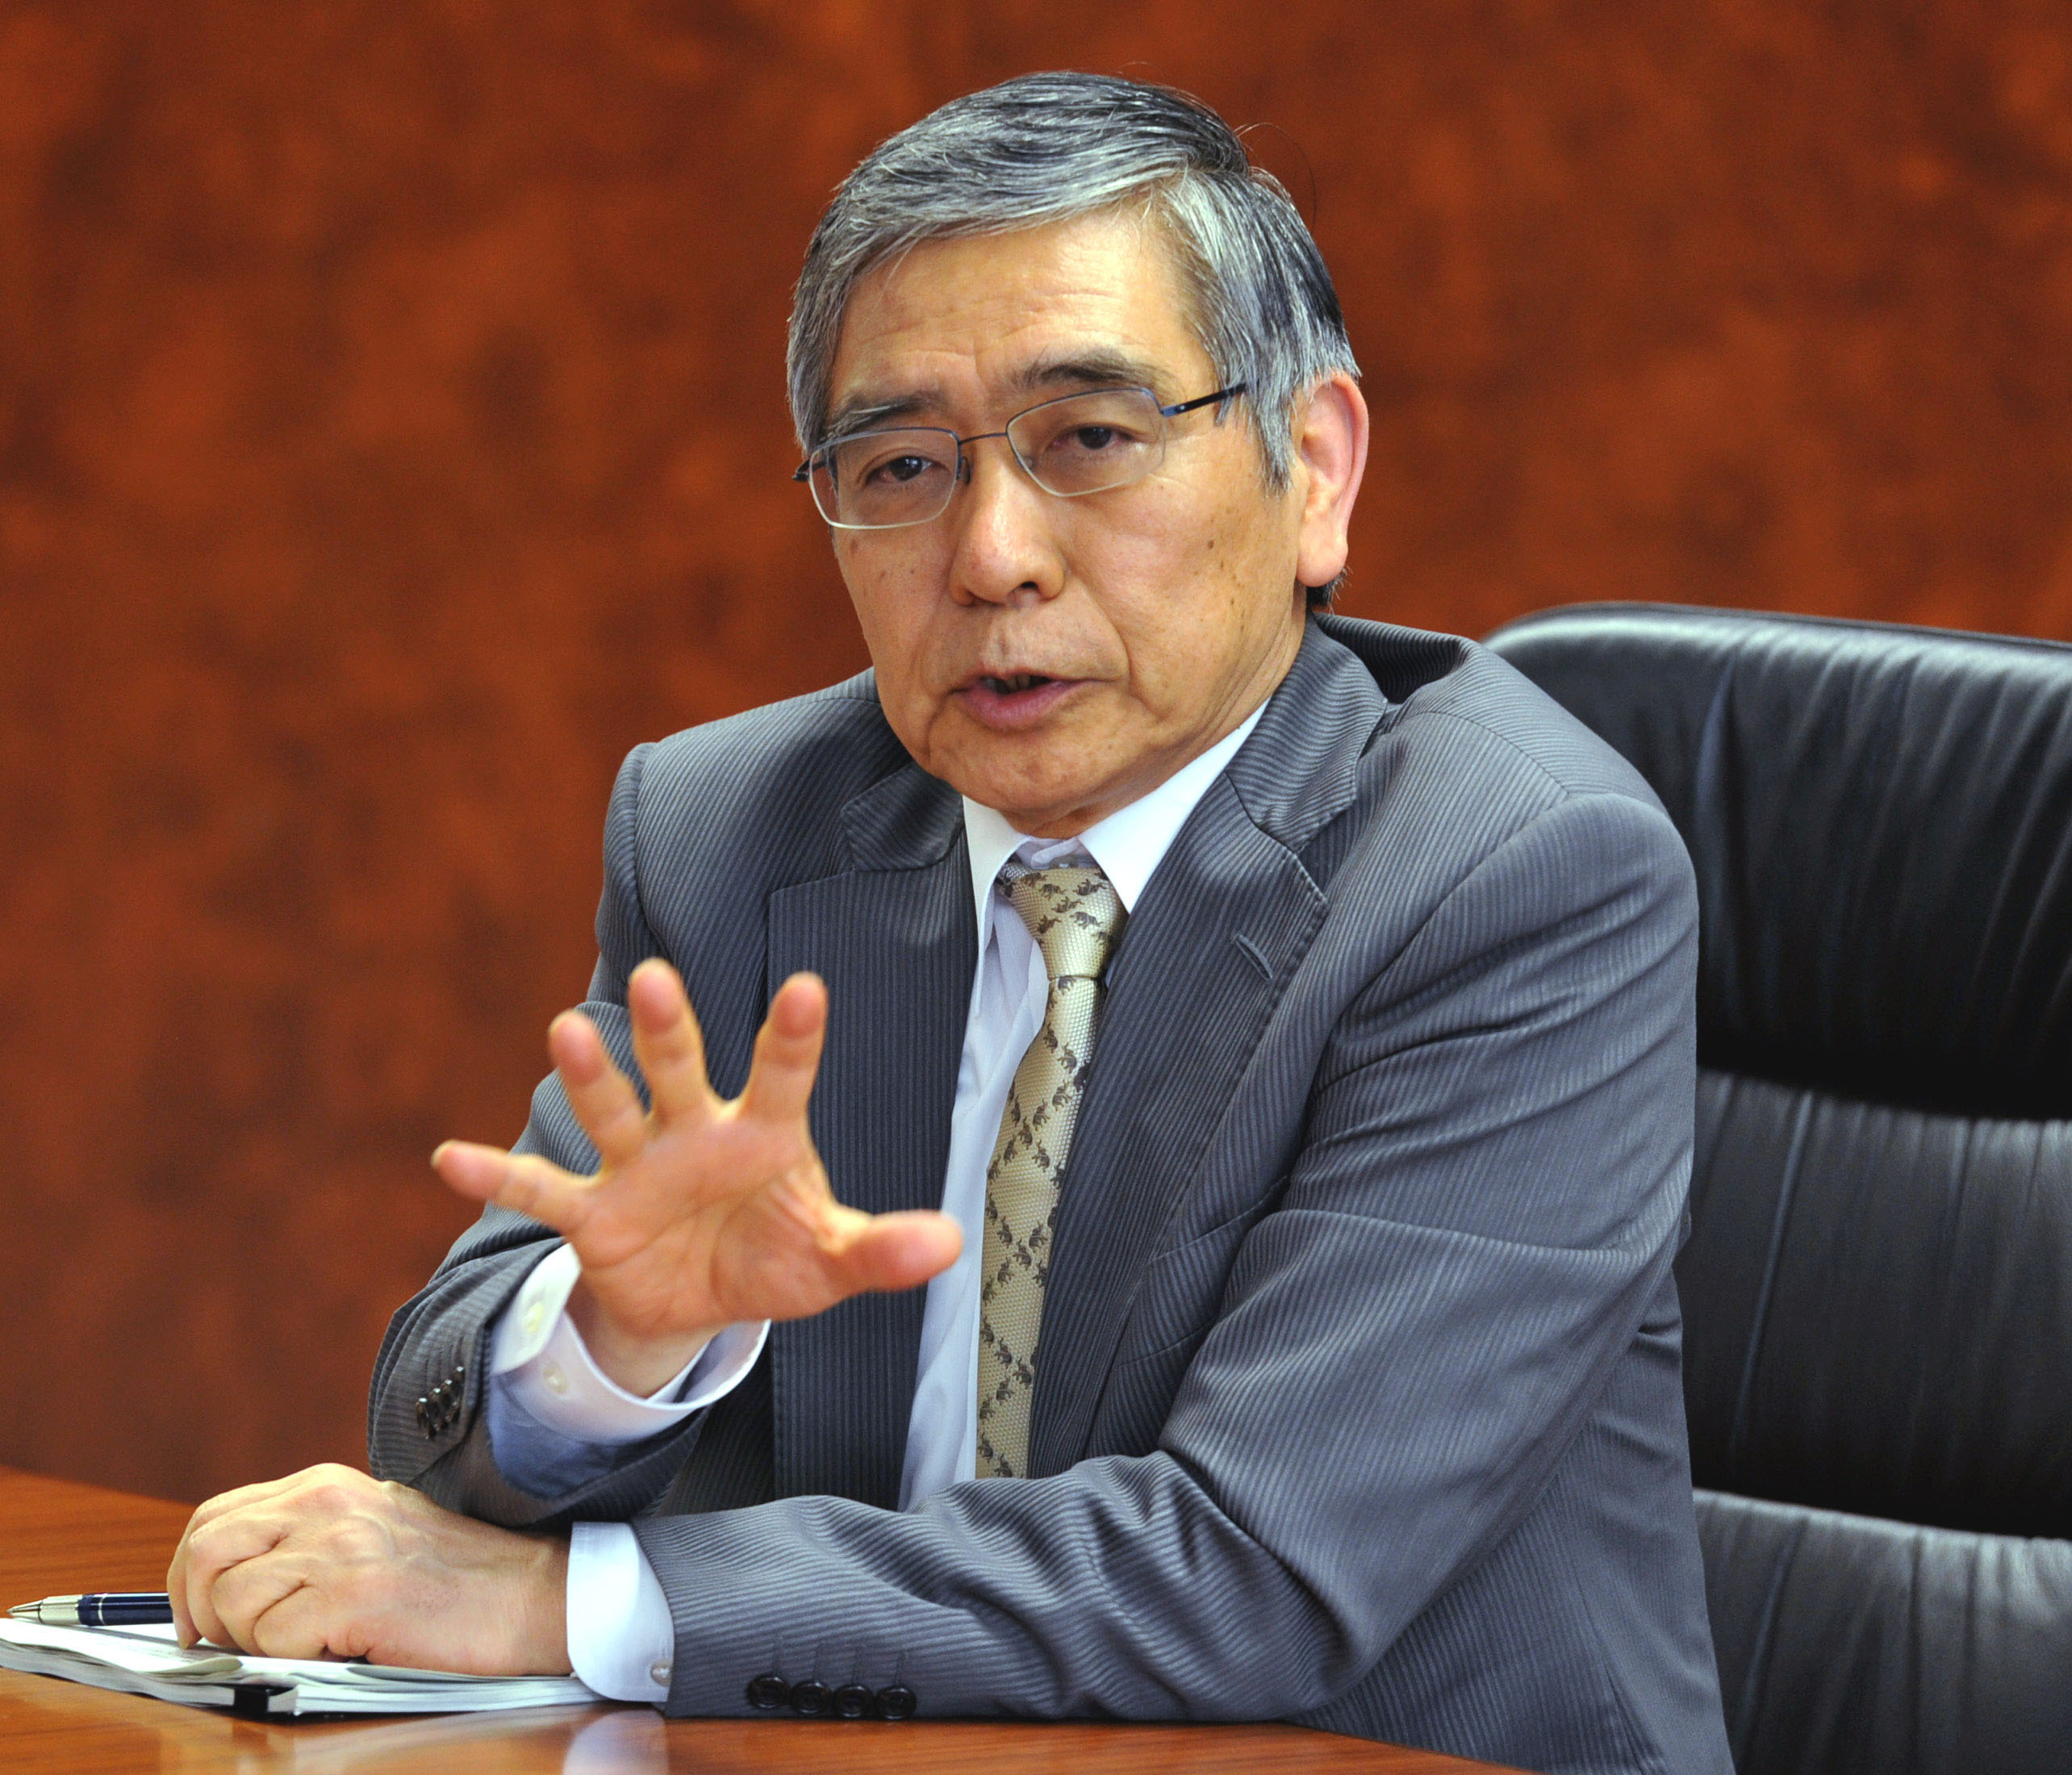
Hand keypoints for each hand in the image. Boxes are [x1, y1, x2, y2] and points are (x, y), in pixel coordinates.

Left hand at [165, 1465, 568, 1670]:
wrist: (533, 1596)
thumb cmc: (457, 1576)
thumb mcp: (374, 1526)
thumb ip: (309, 1534)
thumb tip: (233, 1578)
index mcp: (326, 1485)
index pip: (214, 1518)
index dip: (188, 1575)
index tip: (198, 1617)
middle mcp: (327, 1504)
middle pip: (207, 1551)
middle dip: (199, 1611)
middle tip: (225, 1645)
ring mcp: (342, 1548)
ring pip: (233, 1604)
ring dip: (252, 1643)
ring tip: (303, 1647)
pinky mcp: (357, 1597)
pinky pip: (274, 1643)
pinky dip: (291, 1662)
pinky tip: (338, 1652)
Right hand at [433, 962, 961, 1393]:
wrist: (700, 1300)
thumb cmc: (773, 1256)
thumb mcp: (831, 1261)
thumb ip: (880, 1249)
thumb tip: (948, 1243)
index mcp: (763, 1131)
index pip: (783, 1072)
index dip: (793, 1034)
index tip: (807, 987)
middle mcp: (693, 1130)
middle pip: (679, 1068)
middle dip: (666, 1028)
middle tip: (653, 979)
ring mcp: (636, 1165)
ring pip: (610, 1109)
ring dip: (589, 1076)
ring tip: (564, 1031)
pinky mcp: (592, 1212)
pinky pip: (540, 1191)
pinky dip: (499, 1176)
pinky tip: (450, 1158)